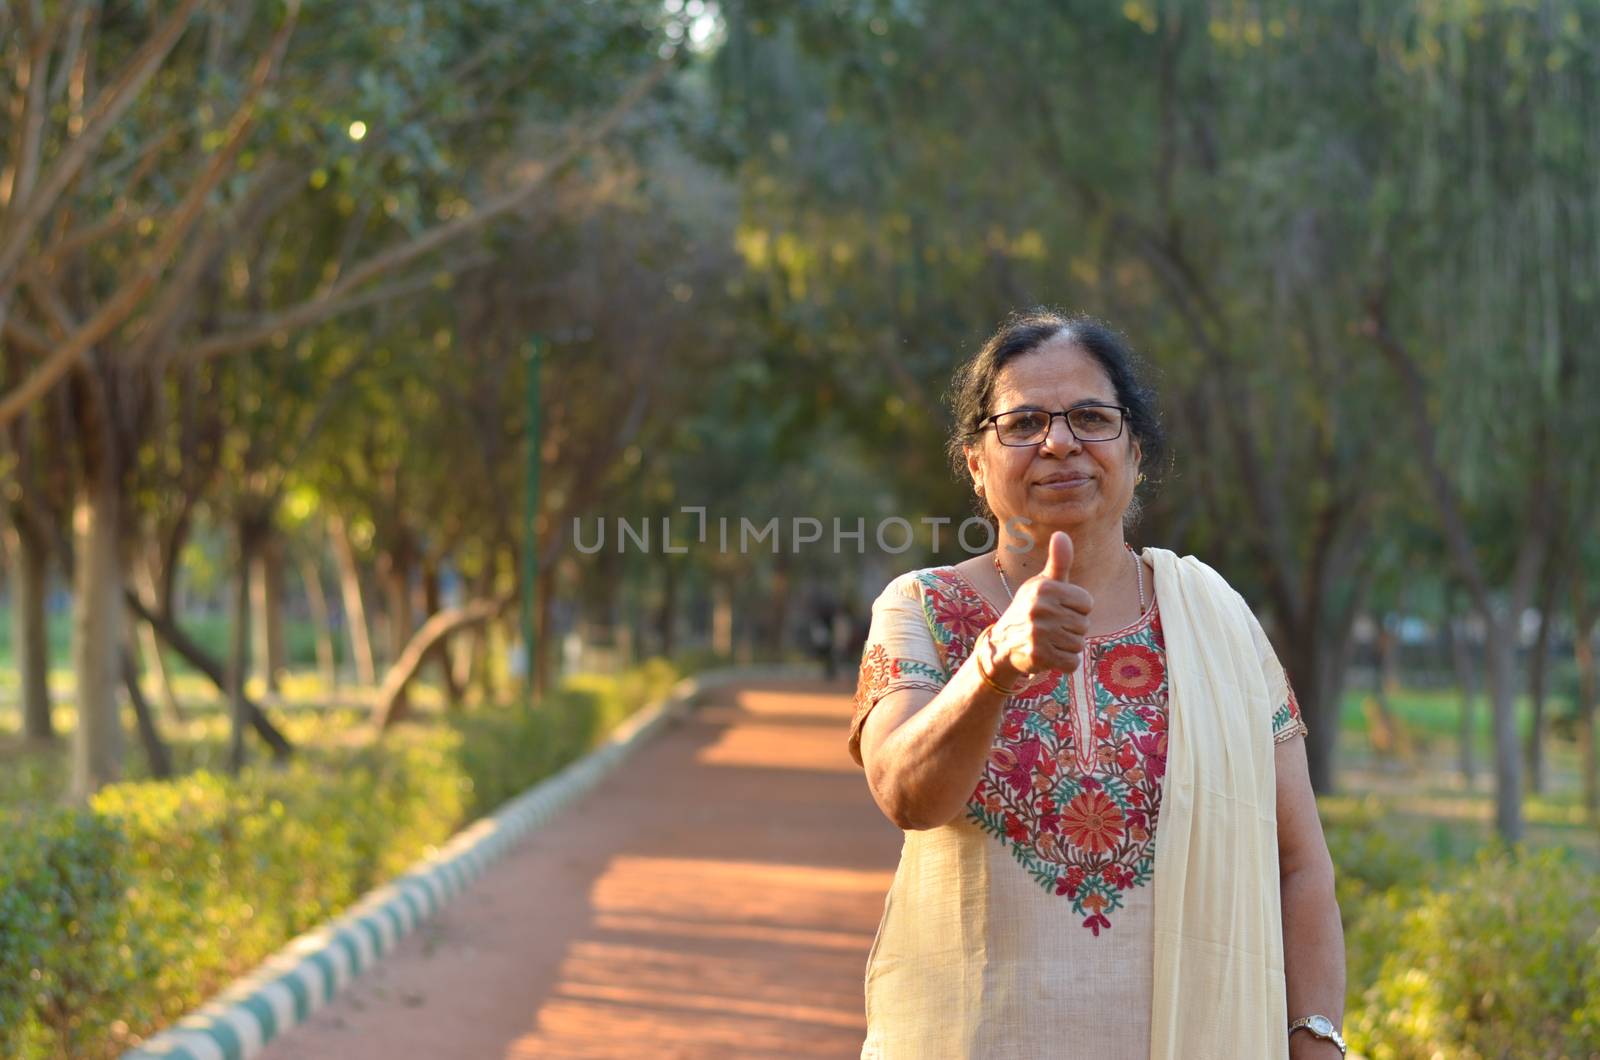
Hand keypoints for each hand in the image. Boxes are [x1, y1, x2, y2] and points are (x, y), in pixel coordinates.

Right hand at [987, 531, 1092, 680]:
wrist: (1003, 642)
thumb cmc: (1031, 608)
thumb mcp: (1043, 583)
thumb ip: (1059, 561)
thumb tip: (1062, 533)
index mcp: (1044, 588)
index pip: (1087, 603)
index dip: (1077, 609)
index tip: (1059, 609)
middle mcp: (1039, 608)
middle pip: (1084, 625)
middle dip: (1072, 629)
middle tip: (1052, 628)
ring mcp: (1038, 633)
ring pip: (1078, 644)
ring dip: (1068, 646)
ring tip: (1050, 640)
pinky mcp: (1038, 655)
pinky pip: (1071, 663)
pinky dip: (1064, 663)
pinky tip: (1050, 655)